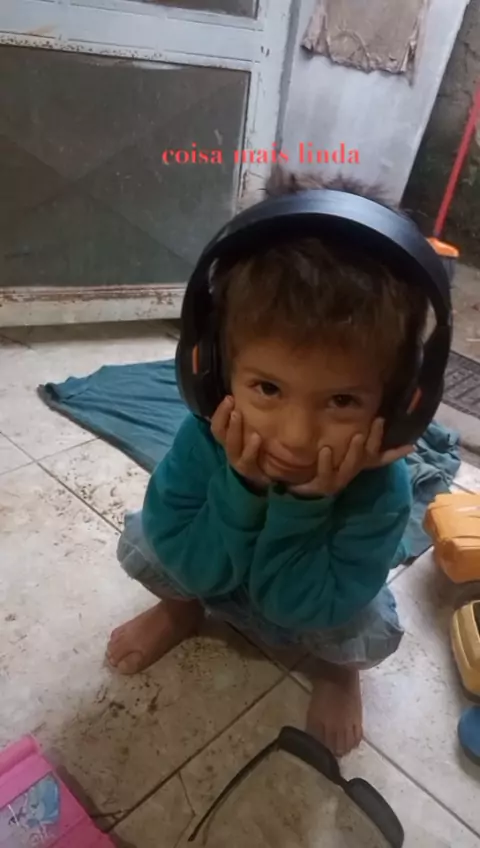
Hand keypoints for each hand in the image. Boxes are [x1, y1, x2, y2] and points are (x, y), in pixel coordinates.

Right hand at [211, 397, 269, 489]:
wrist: (270, 476)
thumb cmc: (259, 451)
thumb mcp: (252, 434)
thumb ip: (246, 421)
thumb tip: (246, 399)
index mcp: (227, 440)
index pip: (217, 425)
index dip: (220, 412)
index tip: (228, 397)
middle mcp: (229, 450)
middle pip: (219, 433)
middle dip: (223, 415)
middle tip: (230, 400)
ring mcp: (238, 462)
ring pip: (231, 446)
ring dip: (233, 429)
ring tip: (238, 414)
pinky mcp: (249, 471)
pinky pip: (248, 460)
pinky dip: (251, 448)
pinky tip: (257, 437)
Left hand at [289, 418, 413, 497]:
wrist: (301, 487)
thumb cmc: (322, 465)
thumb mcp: (338, 453)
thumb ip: (350, 440)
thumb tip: (360, 420)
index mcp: (358, 464)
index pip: (380, 458)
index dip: (395, 453)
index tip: (411, 444)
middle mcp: (351, 472)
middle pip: (368, 457)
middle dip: (375, 439)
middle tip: (378, 420)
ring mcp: (339, 480)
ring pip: (351, 466)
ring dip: (355, 451)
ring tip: (357, 436)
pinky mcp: (323, 485)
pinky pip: (326, 473)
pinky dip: (326, 461)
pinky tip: (325, 449)